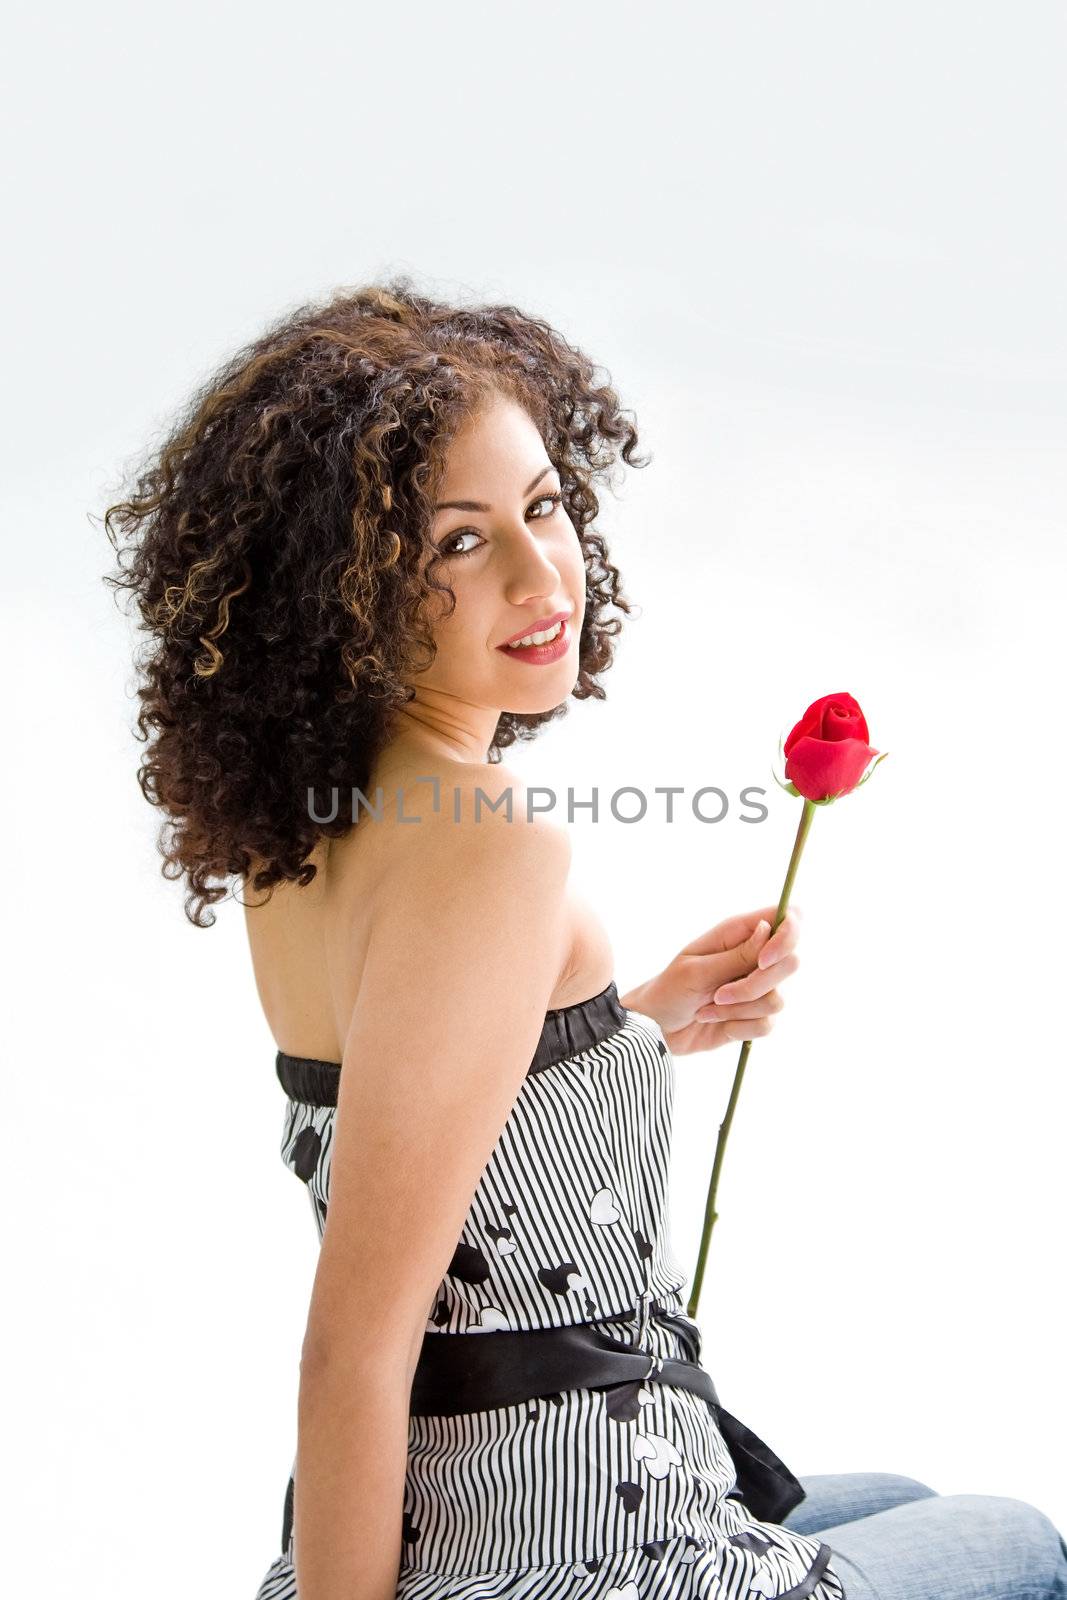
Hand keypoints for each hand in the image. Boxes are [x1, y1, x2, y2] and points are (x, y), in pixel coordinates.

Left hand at [628, 907, 801, 1056]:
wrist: (655, 1028)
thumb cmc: (669, 990)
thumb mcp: (697, 971)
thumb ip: (738, 955)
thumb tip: (768, 929)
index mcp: (737, 934)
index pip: (786, 917)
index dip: (787, 936)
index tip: (764, 961)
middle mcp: (753, 957)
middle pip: (790, 963)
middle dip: (756, 985)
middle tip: (719, 994)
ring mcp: (756, 987)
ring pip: (777, 999)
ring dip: (739, 1009)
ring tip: (708, 1008)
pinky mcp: (753, 1015)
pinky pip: (767, 1023)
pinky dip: (739, 1027)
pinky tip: (714, 1021)